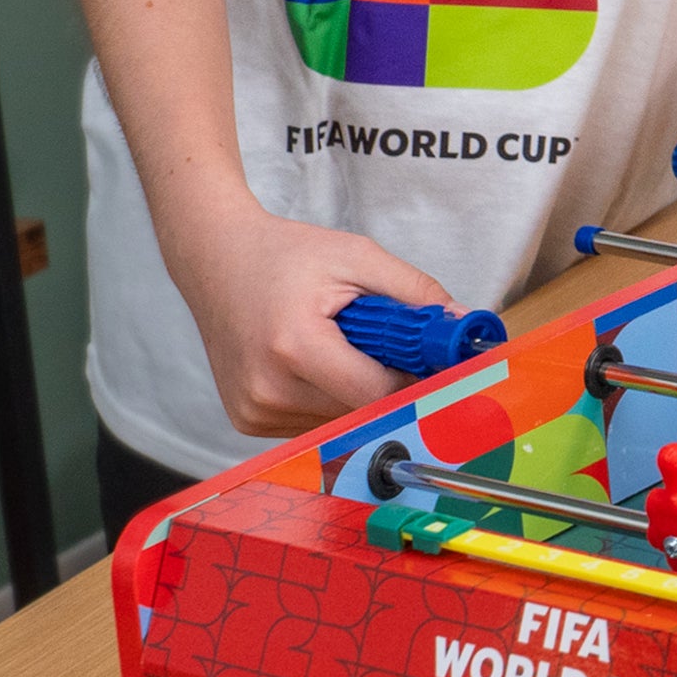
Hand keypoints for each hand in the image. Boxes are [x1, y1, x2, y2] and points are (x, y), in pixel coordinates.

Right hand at [165, 198, 447, 437]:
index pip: (377, 393)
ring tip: (347, 346)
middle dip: (389, 385)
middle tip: (394, 348)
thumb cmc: (284, 254)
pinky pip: (312, 422)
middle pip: (361, 411)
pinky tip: (320, 362)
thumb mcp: (357, 256)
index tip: (438, 365)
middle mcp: (267, 389)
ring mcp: (253, 411)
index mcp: (294, 346)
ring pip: (339, 421)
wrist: (214, 260)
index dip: (415, 381)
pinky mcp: (246, 420)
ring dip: (357, 393)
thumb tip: (462, 323)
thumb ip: (414, 290)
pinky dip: (330, 398)